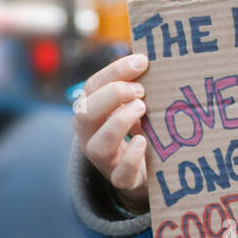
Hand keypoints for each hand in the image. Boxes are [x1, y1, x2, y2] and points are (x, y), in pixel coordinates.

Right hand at [73, 52, 149, 211]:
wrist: (139, 172)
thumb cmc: (136, 129)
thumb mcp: (132, 105)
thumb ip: (137, 86)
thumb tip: (152, 58)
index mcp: (91, 111)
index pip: (92, 86)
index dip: (115, 71)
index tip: (142, 61)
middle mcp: (89, 135)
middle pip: (85, 112)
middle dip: (113, 95)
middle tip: (140, 91)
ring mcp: (103, 160)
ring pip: (97, 144)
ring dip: (120, 122)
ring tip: (142, 109)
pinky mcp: (120, 179)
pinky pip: (120, 173)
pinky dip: (131, 156)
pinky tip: (143, 141)